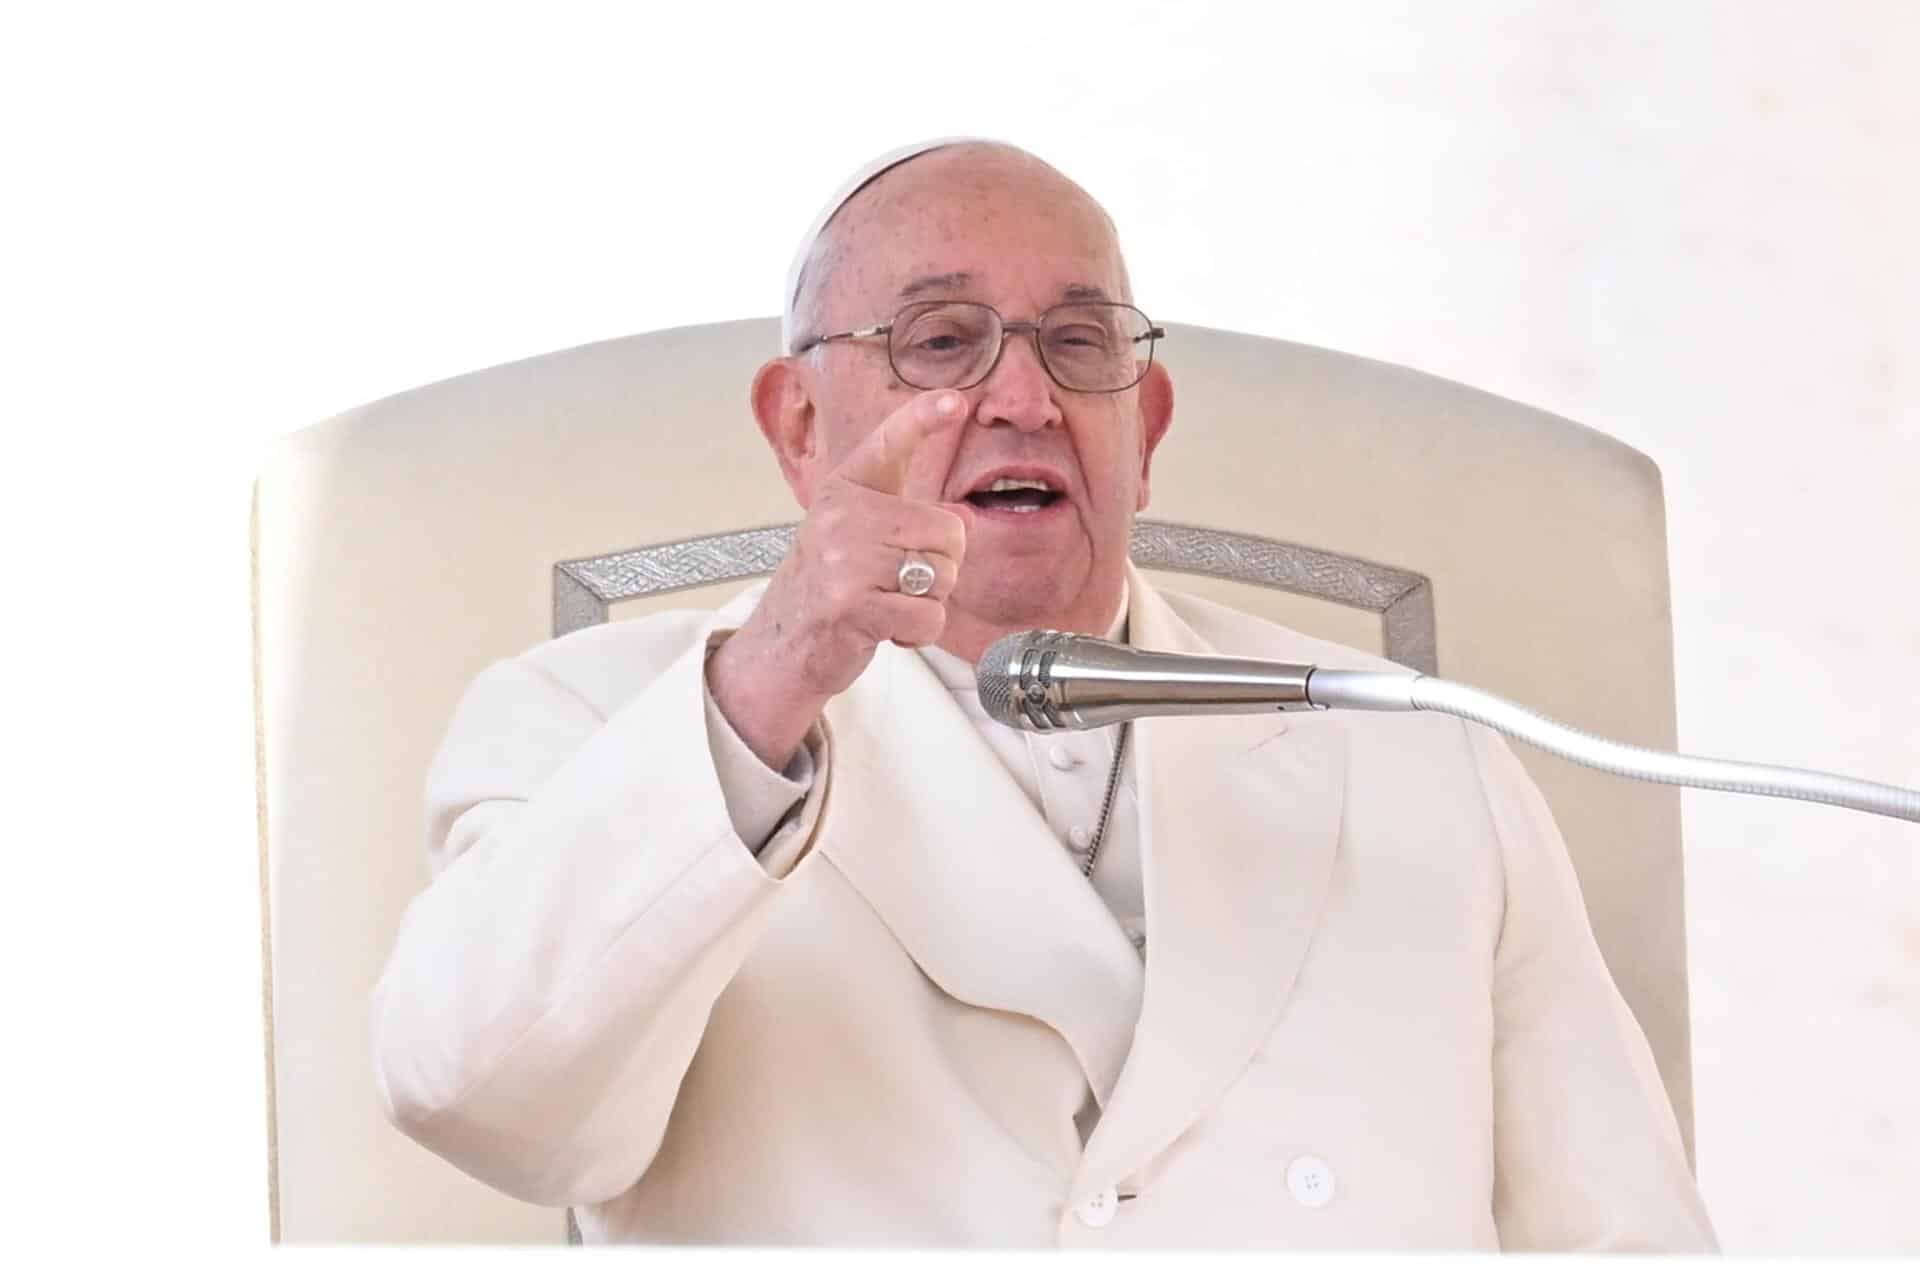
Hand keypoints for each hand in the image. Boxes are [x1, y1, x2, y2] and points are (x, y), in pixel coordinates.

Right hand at [707, 390, 974, 767]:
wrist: (780, 646)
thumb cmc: (829, 588)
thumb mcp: (859, 537)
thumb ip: (908, 519)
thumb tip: (962, 521)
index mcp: (845, 489)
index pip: (890, 443)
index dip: (924, 418)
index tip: (956, 400)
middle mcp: (842, 515)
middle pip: (949, 533)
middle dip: (939, 568)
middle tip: (895, 583)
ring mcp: (844, 559)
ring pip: (942, 576)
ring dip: (926, 602)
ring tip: (885, 603)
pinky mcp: (852, 605)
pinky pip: (928, 617)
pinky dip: (918, 632)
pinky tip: (885, 628)